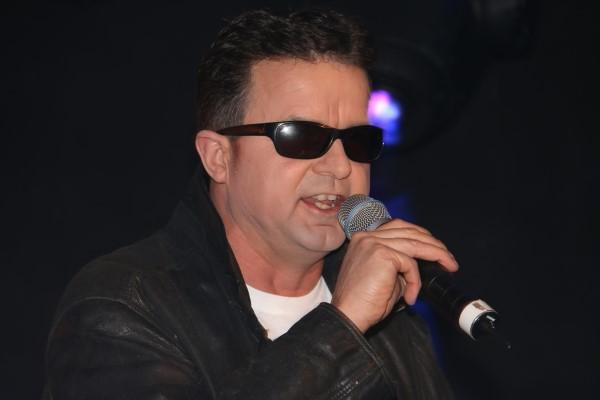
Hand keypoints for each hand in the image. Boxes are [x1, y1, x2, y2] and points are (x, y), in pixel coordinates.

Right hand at [331, 219, 458, 332]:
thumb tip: (420, 264)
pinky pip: (410, 264)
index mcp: (364, 238)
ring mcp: (373, 243)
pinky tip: (411, 296)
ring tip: (448, 265)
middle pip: (409, 230)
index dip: (420, 235)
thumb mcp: (383, 276)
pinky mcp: (382, 254)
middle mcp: (367, 236)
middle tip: (449, 258)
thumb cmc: (362, 302)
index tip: (435, 248)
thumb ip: (399, 264)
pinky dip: (415, 281)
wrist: (348, 315)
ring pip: (415, 243)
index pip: (398, 227)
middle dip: (433, 243)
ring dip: (436, 254)